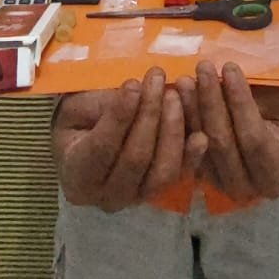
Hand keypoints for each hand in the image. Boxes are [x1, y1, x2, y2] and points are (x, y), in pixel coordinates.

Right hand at [51, 66, 207, 211]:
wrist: (88, 143)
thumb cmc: (81, 121)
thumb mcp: (78, 108)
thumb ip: (101, 106)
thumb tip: (135, 91)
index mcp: (78, 175)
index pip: (101, 147)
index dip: (119, 115)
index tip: (133, 83)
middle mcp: (106, 196)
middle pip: (136, 158)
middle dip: (149, 114)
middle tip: (157, 79)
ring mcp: (136, 198)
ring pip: (162, 171)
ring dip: (172, 129)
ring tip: (175, 95)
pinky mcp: (161, 192)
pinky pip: (180, 176)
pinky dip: (192, 155)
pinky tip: (200, 134)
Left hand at [177, 62, 278, 204]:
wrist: (271, 140)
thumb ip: (260, 92)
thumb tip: (233, 65)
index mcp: (274, 175)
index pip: (254, 138)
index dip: (241, 101)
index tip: (230, 67)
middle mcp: (246, 188)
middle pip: (222, 142)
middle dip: (211, 101)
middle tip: (203, 67)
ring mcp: (217, 184)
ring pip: (199, 145)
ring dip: (190, 108)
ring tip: (185, 78)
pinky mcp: (196, 174)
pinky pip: (183, 146)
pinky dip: (178, 119)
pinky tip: (172, 93)